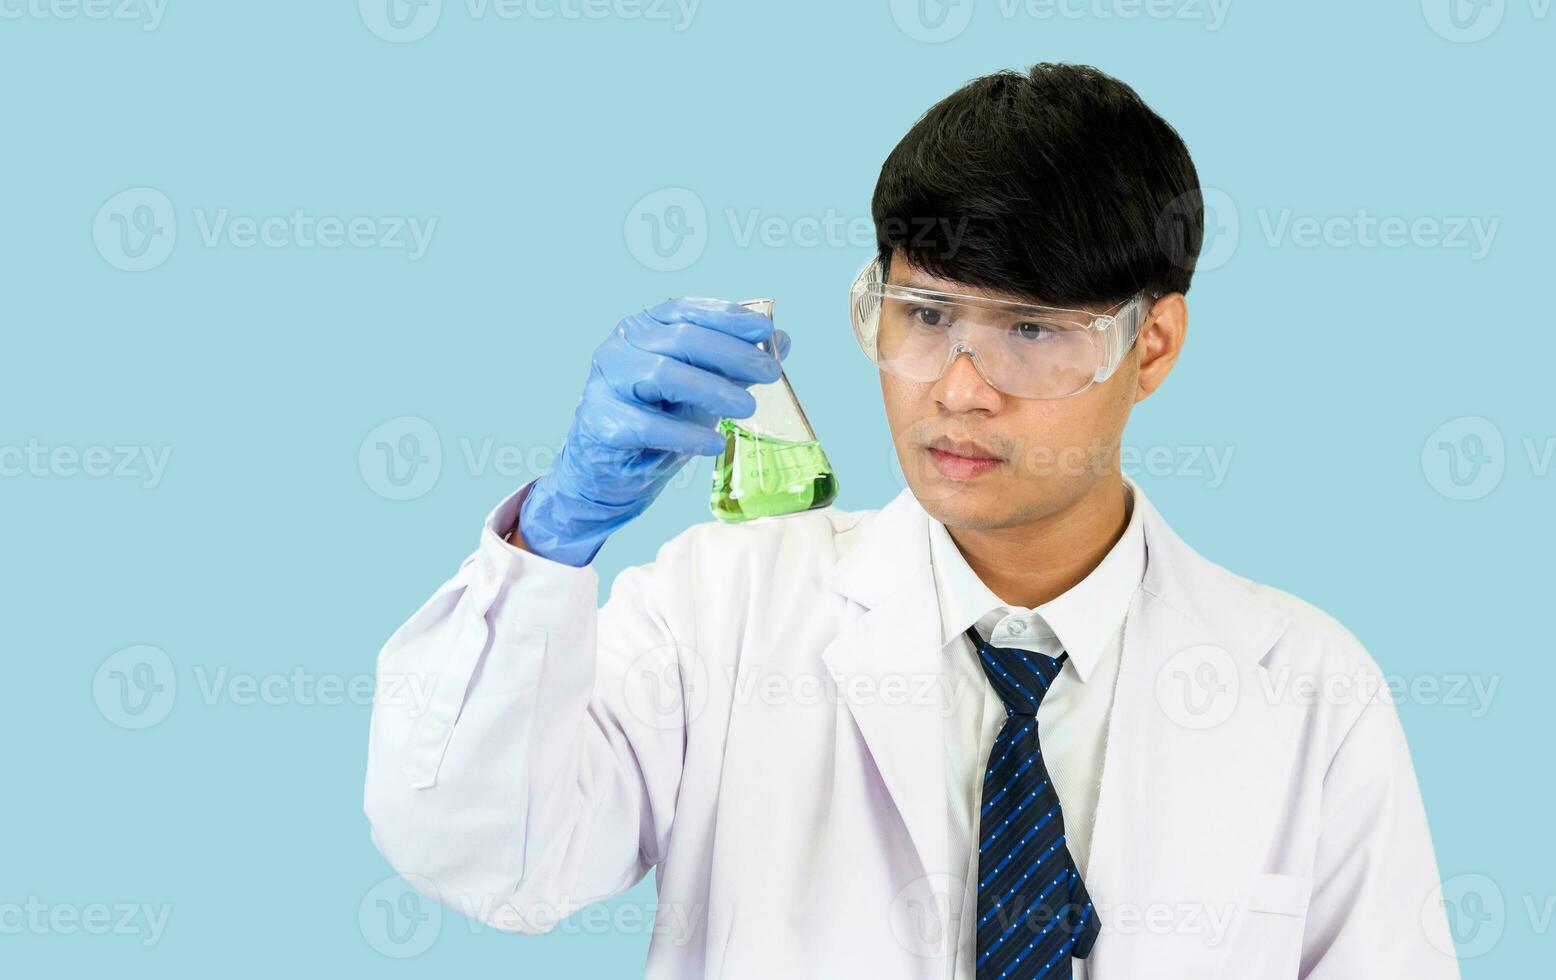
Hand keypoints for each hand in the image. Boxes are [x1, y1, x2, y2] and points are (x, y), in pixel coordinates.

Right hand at [517, 297, 790, 566]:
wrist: (612, 467)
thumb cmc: (658, 417)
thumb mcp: (703, 386)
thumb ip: (736, 363)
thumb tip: (782, 342)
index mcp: (646, 326)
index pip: (687, 309)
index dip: (729, 317)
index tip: (766, 331)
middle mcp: (622, 345)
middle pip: (681, 338)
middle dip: (732, 354)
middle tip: (770, 373)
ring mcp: (606, 381)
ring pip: (662, 373)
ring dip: (711, 389)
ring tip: (748, 407)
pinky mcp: (600, 421)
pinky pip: (647, 425)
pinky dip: (685, 434)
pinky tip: (714, 444)